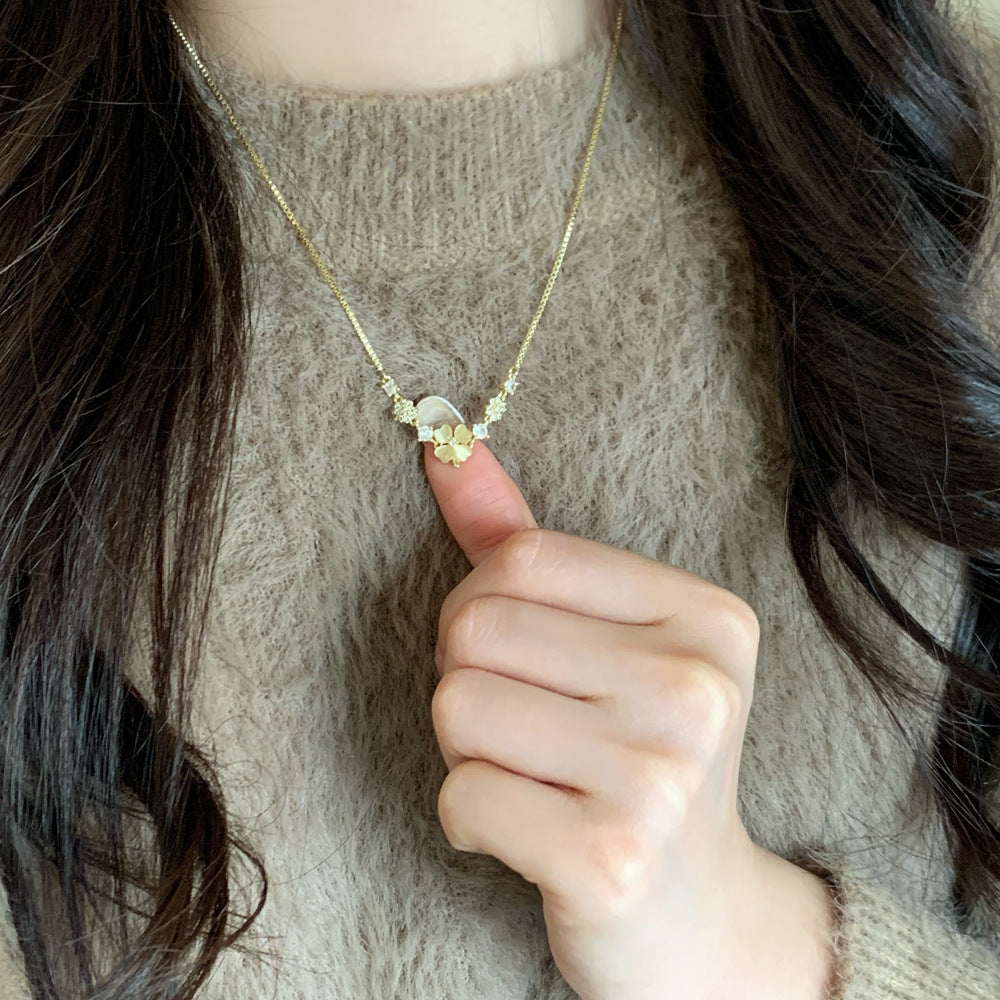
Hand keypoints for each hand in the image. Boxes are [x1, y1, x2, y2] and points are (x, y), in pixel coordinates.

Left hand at [423, 438, 836, 999]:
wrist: (693, 918)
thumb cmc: (634, 759)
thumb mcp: (601, 640)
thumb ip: (517, 539)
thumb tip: (439, 441)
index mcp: (705, 616)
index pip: (520, 558)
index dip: (483, 609)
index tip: (523, 662)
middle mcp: (696, 686)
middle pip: (475, 627)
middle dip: (470, 681)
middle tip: (529, 731)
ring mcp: (661, 775)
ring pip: (456, 706)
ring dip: (467, 752)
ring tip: (536, 781)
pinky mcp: (612, 858)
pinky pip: (462, 797)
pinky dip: (471, 819)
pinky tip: (534, 836)